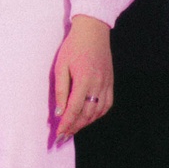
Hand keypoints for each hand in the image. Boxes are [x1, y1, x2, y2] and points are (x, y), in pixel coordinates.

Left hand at [50, 15, 113, 142]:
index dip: (66, 124)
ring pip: (97, 112)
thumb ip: (60, 90)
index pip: (74, 109)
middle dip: (74, 127)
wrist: (93, 30)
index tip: (59, 134)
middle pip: (86, 114)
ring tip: (73, 129)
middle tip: (63, 137)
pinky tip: (89, 117)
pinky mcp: (110, 82)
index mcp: (84, 80)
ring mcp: (106, 84)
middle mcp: (98, 85)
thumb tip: (58, 111)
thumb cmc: (74, 46)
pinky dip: (97, 114)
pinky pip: (106, 104)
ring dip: (85, 123)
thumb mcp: (61, 66)